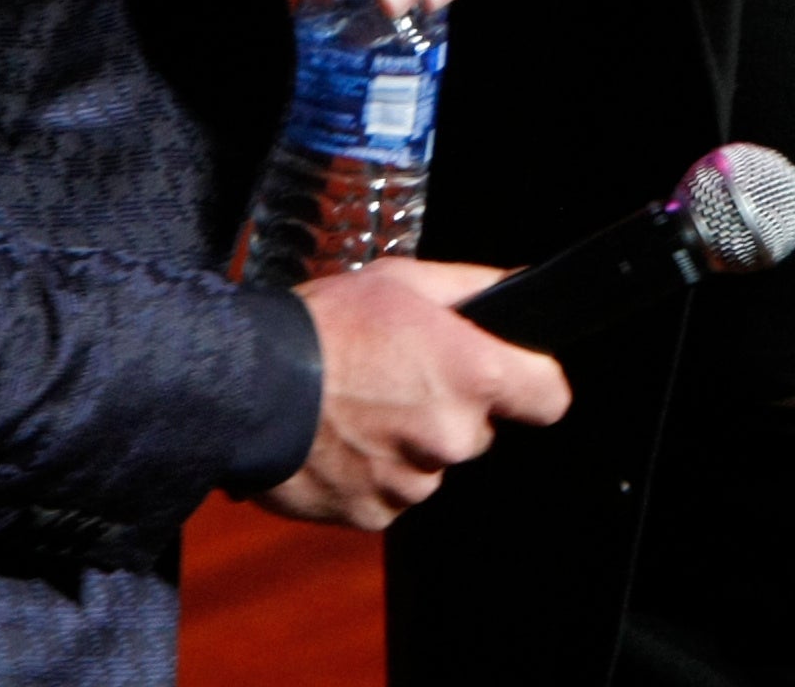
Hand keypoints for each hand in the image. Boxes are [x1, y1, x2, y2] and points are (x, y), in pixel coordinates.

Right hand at [261, 258, 569, 528]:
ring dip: (406, 444)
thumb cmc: (324, 325)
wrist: (245, 386)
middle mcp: (453, 436)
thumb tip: (519, 283)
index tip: (515, 380)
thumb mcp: (404, 279)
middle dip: (449, 409)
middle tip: (398, 380)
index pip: (549, 397)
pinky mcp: (373, 515)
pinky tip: (337, 440)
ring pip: (430, 464)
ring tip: (357, 408)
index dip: (532, 385)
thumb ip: (473, 286)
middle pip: (479, 430)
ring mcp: (413, 482)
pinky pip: (387, 495)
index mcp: (474, 376)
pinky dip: (368, 474)